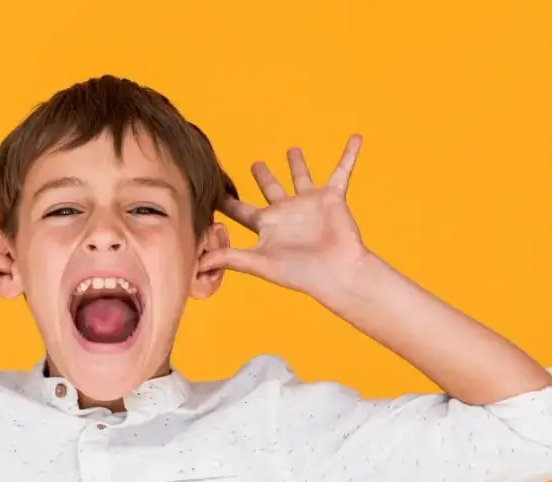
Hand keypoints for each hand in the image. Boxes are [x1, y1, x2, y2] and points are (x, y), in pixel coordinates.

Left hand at [200, 134, 369, 296]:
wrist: (336, 273)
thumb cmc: (299, 273)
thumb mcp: (259, 263)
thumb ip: (229, 258)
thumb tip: (196, 264)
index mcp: (267, 225)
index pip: (241, 210)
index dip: (227, 201)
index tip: (213, 190)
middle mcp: (287, 212)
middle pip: (271, 189)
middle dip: (263, 176)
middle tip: (256, 163)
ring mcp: (309, 204)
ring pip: (301, 177)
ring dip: (298, 163)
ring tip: (292, 149)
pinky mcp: (332, 198)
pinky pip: (342, 171)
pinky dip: (349, 155)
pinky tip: (355, 138)